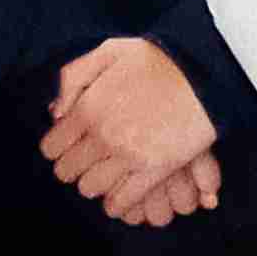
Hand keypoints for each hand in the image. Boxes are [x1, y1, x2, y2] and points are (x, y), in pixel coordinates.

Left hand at [45, 37, 228, 226]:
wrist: (205, 72)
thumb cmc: (159, 58)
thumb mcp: (109, 51)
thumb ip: (74, 77)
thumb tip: (56, 112)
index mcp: (87, 108)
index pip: (51, 148)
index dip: (58, 148)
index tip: (70, 146)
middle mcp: (102, 135)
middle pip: (67, 171)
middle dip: (73, 168)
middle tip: (88, 162)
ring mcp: (127, 155)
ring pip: (90, 188)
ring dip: (95, 184)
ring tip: (105, 176)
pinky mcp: (154, 170)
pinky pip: (123, 200)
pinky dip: (117, 204)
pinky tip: (119, 199)